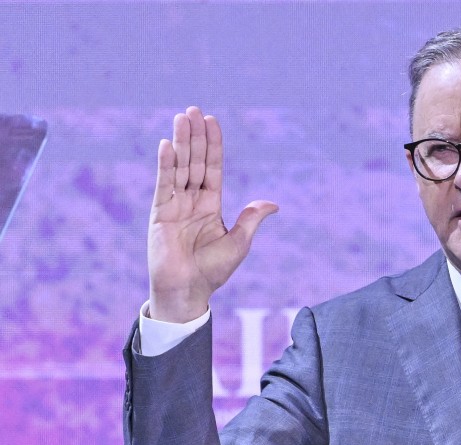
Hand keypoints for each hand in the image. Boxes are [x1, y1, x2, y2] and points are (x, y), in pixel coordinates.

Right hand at [147, 106, 277, 321]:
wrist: (188, 290)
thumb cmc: (213, 271)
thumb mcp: (239, 242)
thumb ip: (251, 219)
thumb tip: (273, 204)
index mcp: (211, 205)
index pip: (212, 168)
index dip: (213, 146)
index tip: (212, 121)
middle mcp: (192, 201)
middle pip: (194, 162)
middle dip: (195, 137)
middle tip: (194, 110)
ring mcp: (174, 205)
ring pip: (179, 167)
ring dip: (181, 143)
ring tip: (182, 118)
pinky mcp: (160, 213)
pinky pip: (164, 184)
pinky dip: (166, 165)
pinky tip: (168, 145)